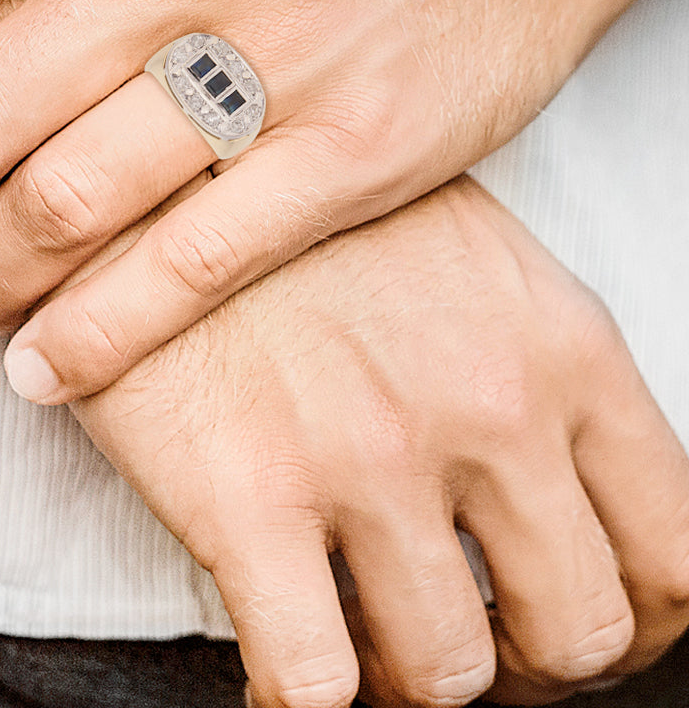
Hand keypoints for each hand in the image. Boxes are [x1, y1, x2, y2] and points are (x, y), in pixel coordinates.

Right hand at [67, 176, 688, 707]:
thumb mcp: (466, 250)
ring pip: (445, 675)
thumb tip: (546, 474)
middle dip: (523, 659)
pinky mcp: (247, 496)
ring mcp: (369, 458)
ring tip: (360, 629)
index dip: (633, 615)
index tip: (562, 610)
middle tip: (462, 632)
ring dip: (407, 673)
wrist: (165, 151)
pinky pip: (311, 685)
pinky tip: (279, 654)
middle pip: (576, 632)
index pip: (675, 551)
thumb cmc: (310, 198)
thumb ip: (530, 361)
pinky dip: (304, 701)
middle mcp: (486, 409)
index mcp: (558, 347)